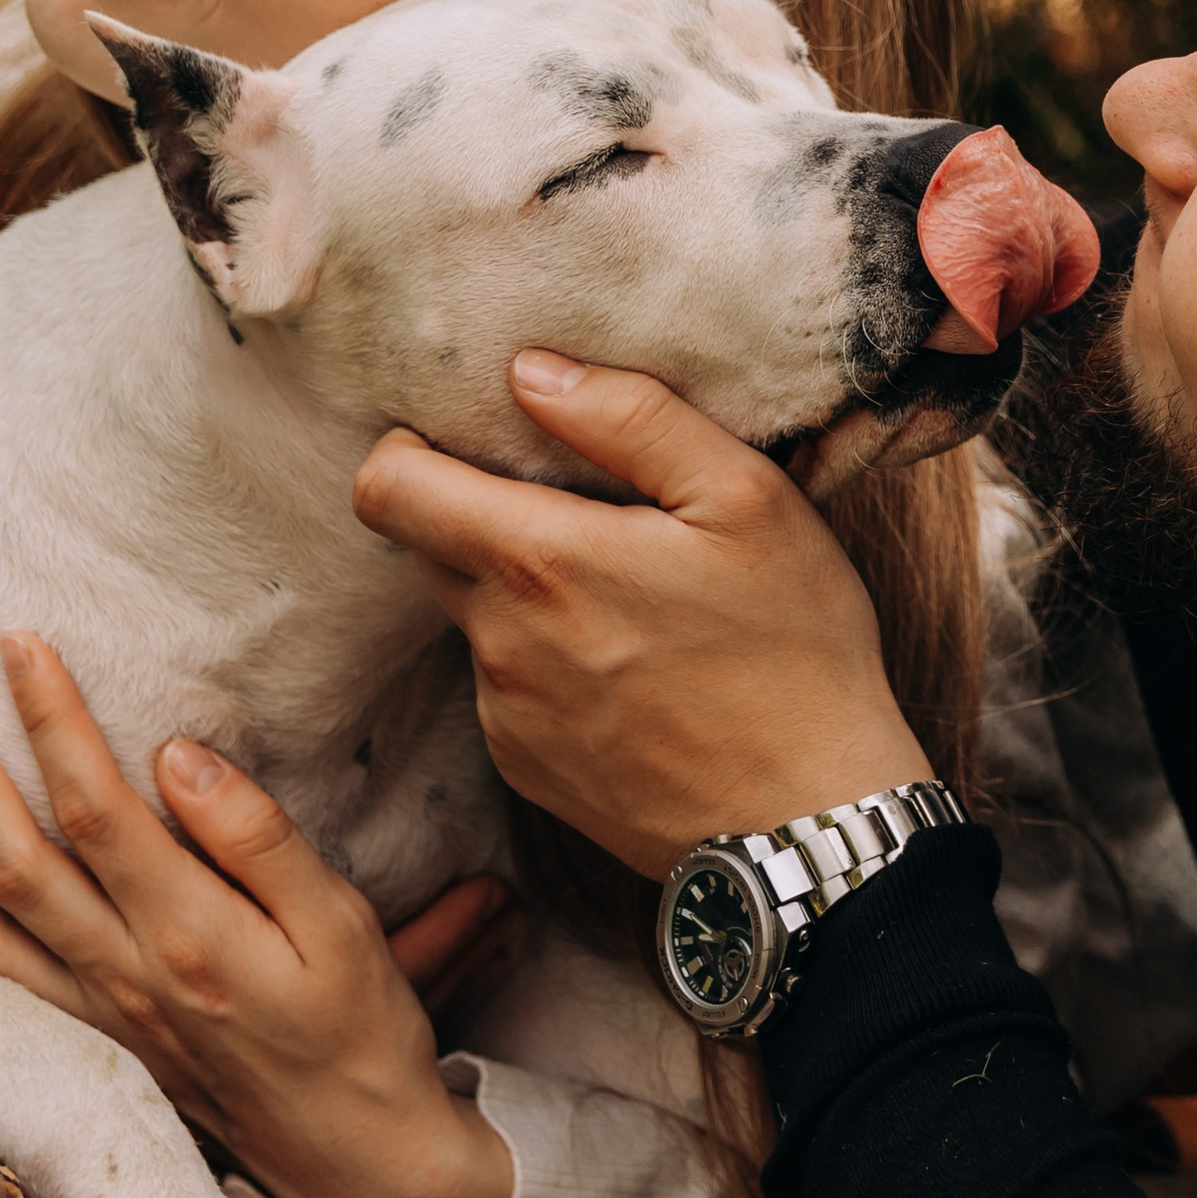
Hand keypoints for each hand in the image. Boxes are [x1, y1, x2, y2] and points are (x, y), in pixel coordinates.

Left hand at [0, 635, 517, 1197]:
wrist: (358, 1160)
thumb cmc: (361, 1031)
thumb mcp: (344, 925)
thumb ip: (258, 838)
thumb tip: (177, 755)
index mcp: (192, 935)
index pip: (99, 808)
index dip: (53, 724)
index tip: (22, 648)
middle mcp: (127, 978)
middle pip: (18, 861)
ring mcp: (99, 1021)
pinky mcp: (91, 1051)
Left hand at [350, 347, 930, 878]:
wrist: (809, 824)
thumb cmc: (794, 653)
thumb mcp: (748, 500)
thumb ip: (632, 420)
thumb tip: (530, 373)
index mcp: (540, 564)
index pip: (387, 490)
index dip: (409, 451)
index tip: (466, 441)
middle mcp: (499, 643)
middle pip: (428, 548)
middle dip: (478, 514)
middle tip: (577, 510)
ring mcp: (506, 716)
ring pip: (477, 618)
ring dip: (524, 594)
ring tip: (629, 599)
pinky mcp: (526, 768)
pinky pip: (507, 688)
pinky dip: (548, 663)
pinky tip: (633, 670)